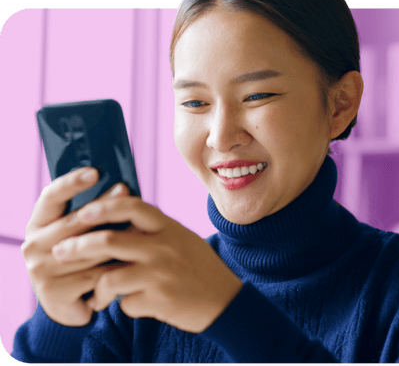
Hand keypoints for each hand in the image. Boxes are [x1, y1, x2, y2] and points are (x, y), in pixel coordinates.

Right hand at [22, 167, 129, 326]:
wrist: (76, 306)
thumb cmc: (86, 261)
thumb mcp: (84, 234)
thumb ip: (94, 213)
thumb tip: (122, 185)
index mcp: (38, 225)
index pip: (50, 197)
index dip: (71, 182)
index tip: (94, 171)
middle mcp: (33, 245)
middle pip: (75, 220)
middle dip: (103, 205)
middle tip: (125, 189)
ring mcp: (40, 270)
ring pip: (89, 248)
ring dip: (117, 240)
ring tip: (140, 229)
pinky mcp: (53, 292)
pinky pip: (96, 274)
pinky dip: (117, 270)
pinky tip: (134, 265)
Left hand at [51, 190, 243, 333]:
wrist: (224, 299)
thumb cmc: (198, 265)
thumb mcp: (181, 238)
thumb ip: (153, 229)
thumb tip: (117, 219)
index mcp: (168, 228)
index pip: (133, 207)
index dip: (105, 206)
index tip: (83, 210)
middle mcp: (163, 247)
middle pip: (110, 240)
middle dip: (78, 246)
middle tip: (60, 252)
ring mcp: (160, 274)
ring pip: (109, 276)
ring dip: (95, 288)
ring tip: (94, 294)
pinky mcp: (159, 300)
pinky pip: (125, 303)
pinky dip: (121, 306)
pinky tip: (128, 306)